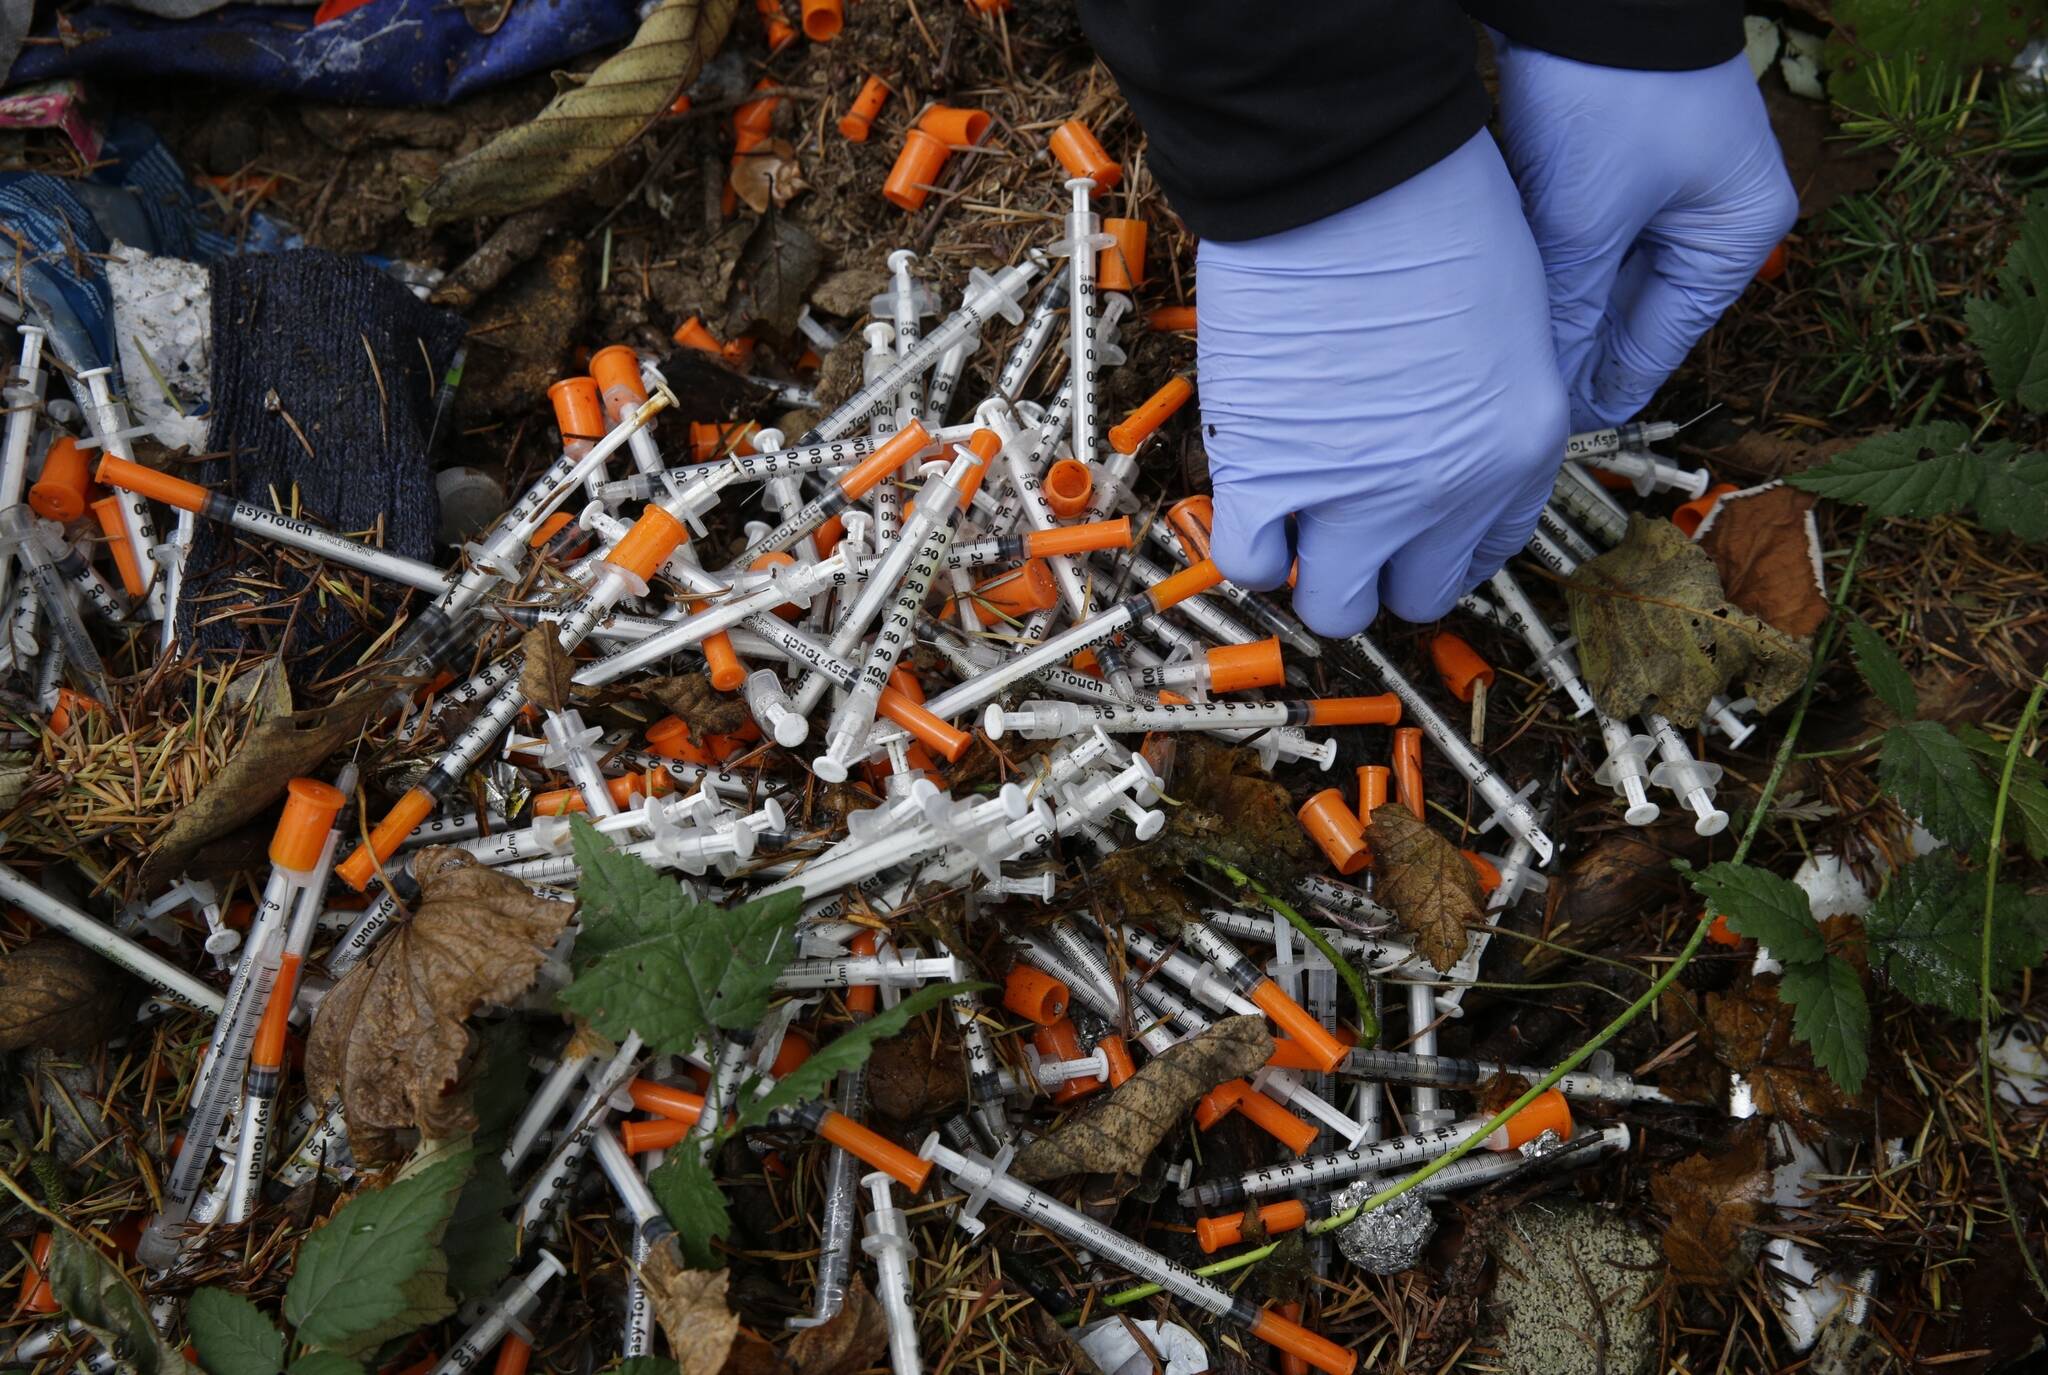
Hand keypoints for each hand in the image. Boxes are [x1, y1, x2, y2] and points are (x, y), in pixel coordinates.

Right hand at [1197, 133, 1567, 636]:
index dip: (1443, 543)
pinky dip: (1247, 545)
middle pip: (1414, 594)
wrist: (1352, 177)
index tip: (1416, 526)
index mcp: (1520, 450)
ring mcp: (1355, 496)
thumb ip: (1486, 394)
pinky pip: (1250, 562)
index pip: (1486, 549)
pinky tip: (1250, 500)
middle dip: (1382, 564)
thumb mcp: (1513, 312)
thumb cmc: (1435, 208)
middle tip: (1348, 519)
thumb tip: (1437, 422)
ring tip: (1295, 517)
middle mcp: (1445, 493)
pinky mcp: (1270, 477)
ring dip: (1313, 570)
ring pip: (1334, 604)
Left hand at [1491, 38, 1797, 431]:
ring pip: (1606, 270)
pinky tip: (1515, 297)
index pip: (1663, 340)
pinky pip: (1591, 229)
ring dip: (1561, 305)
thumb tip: (1548, 385)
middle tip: (1521, 402)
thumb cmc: (1611, 92)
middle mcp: (1713, 212)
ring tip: (1510, 360)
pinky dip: (1557, 260)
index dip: (1606, 387)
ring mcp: (1671, 181)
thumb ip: (1568, 308)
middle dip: (1577, 346)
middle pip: (1634, 307)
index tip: (1558, 429)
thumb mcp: (1585, 218)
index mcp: (1734, 234)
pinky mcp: (1627, 155)